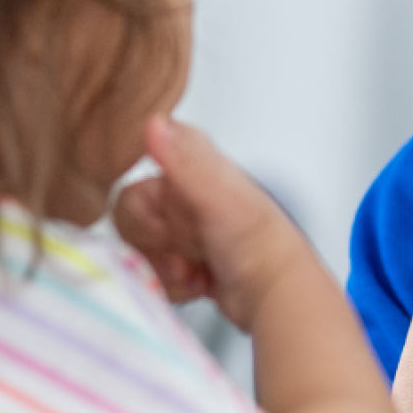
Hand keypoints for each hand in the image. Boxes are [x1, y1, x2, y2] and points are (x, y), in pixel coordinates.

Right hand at [118, 116, 401, 412]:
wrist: (280, 291)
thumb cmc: (258, 239)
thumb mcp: (218, 195)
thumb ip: (184, 160)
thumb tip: (154, 121)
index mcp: (190, 169)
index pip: (134, 186)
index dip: (143, 213)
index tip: (163, 227)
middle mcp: (184, 198)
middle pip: (132, 224)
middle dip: (155, 247)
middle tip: (185, 257)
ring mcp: (184, 233)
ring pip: (141, 252)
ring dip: (163, 270)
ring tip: (195, 272)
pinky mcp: (185, 263)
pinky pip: (154, 275)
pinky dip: (172, 286)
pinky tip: (199, 284)